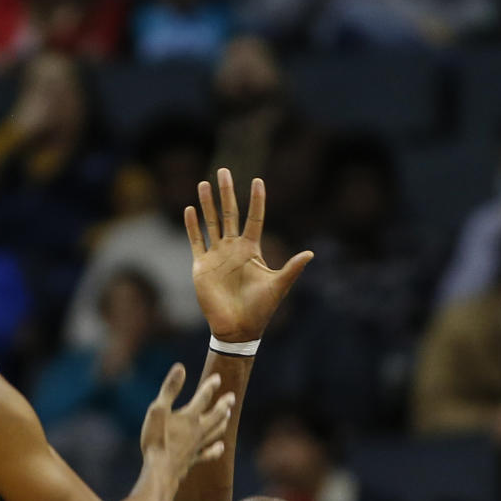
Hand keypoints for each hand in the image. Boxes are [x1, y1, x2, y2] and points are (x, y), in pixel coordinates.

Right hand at [140, 365, 234, 482]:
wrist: (160, 471)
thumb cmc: (157, 440)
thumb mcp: (158, 410)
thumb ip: (170, 389)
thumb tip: (180, 367)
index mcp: (189, 417)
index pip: (203, 397)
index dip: (210, 386)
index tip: (218, 378)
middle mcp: (197, 430)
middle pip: (215, 415)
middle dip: (224, 405)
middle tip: (232, 397)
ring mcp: (197, 446)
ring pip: (215, 432)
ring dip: (222, 422)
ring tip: (228, 416)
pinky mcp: (193, 460)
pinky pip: (209, 453)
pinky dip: (216, 449)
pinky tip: (221, 447)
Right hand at [185, 168, 312, 340]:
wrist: (238, 329)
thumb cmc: (261, 309)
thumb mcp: (279, 285)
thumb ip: (292, 268)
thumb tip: (310, 253)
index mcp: (252, 249)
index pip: (254, 218)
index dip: (257, 200)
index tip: (257, 180)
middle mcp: (233, 248)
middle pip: (229, 213)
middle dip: (226, 193)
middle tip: (223, 171)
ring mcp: (217, 255)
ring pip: (211, 222)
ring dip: (207, 203)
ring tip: (203, 183)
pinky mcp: (202, 266)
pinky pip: (196, 241)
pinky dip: (193, 226)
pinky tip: (189, 210)